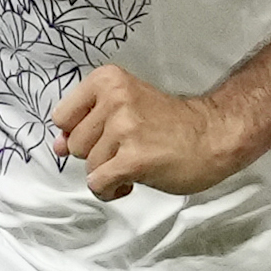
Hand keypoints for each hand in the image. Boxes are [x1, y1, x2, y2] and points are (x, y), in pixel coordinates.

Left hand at [50, 64, 244, 199]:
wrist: (213, 136)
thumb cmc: (169, 124)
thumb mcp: (124, 108)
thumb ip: (87, 123)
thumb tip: (58, 147)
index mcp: (108, 80)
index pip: (62, 116)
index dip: (81, 133)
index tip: (105, 135)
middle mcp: (114, 99)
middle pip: (75, 145)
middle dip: (97, 155)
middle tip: (128, 148)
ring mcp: (124, 128)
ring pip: (89, 167)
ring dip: (108, 173)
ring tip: (135, 163)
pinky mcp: (133, 158)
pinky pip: (98, 184)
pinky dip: (111, 191)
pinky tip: (130, 183)